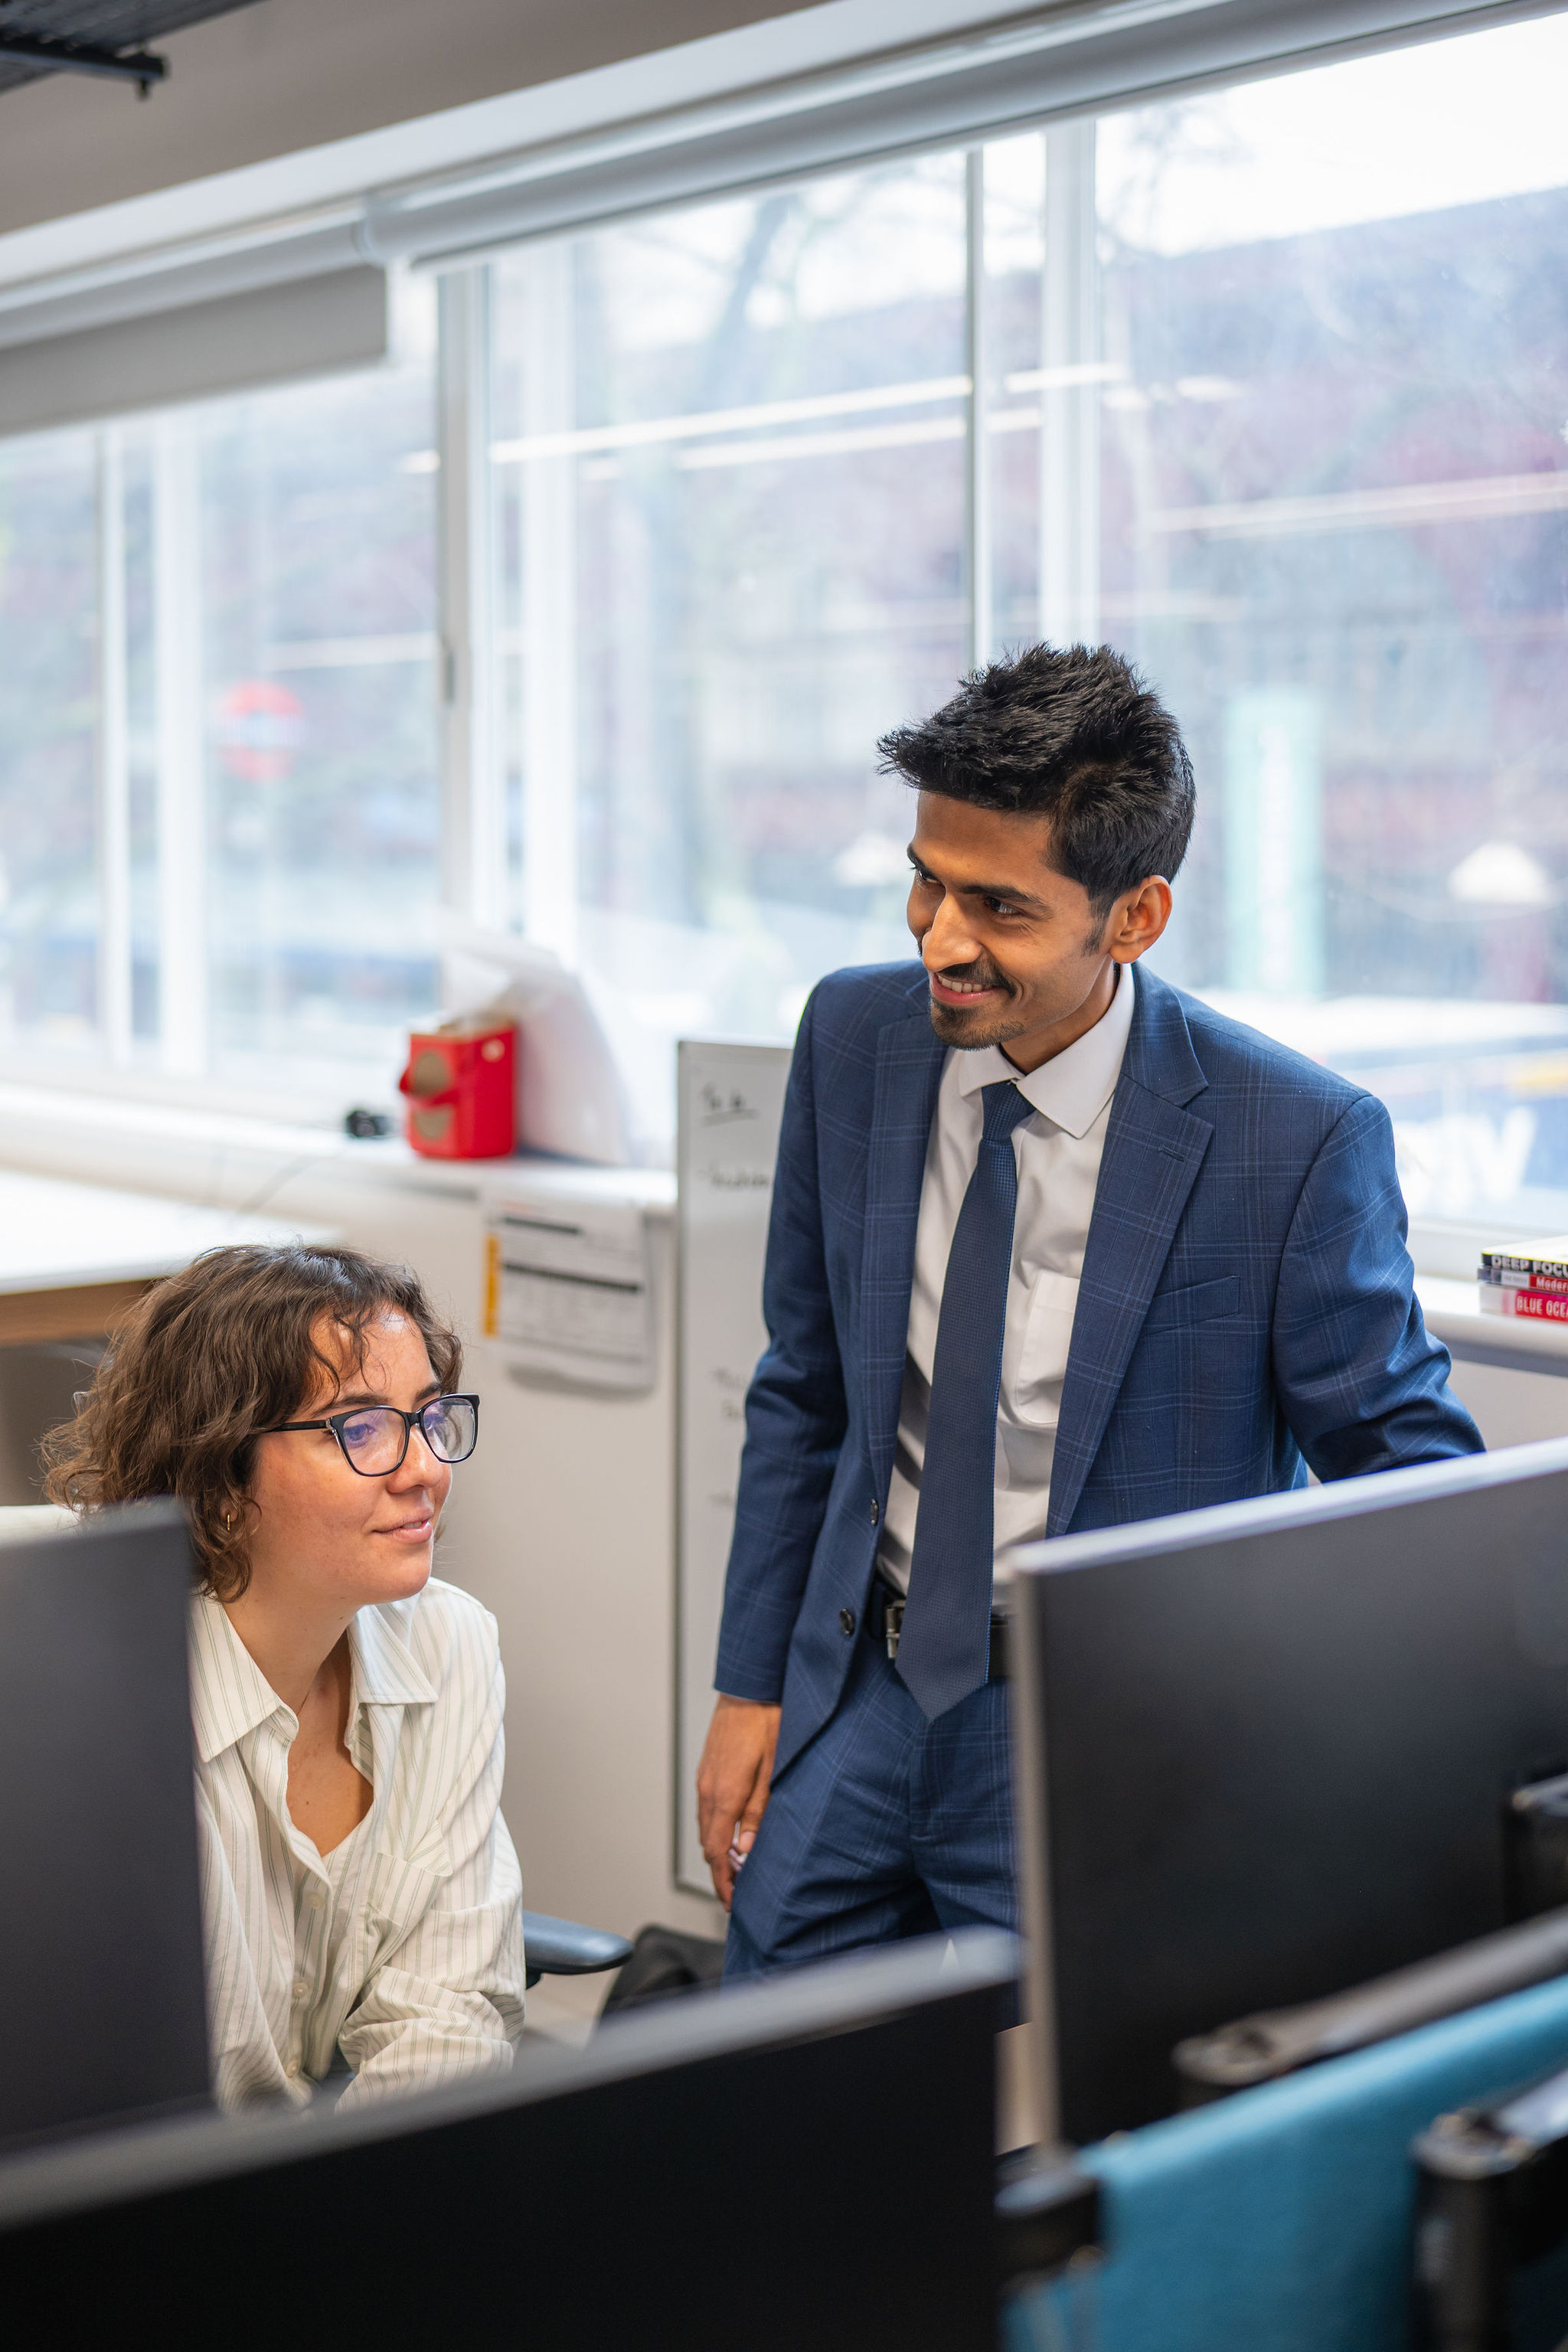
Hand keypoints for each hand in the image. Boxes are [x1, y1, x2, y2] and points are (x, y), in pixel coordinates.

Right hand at [696, 1695, 780, 1909]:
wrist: (751, 1684)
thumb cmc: (768, 1721)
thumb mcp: (773, 1769)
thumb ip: (758, 1812)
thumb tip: (745, 1850)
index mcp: (723, 1795)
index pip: (715, 1851)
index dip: (722, 1881)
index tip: (730, 1901)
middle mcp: (707, 1789)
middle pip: (706, 1843)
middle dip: (719, 1871)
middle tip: (734, 1893)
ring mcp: (705, 1777)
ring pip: (705, 1825)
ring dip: (716, 1850)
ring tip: (734, 1868)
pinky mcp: (708, 1767)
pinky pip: (706, 1807)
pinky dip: (715, 1827)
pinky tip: (730, 1830)